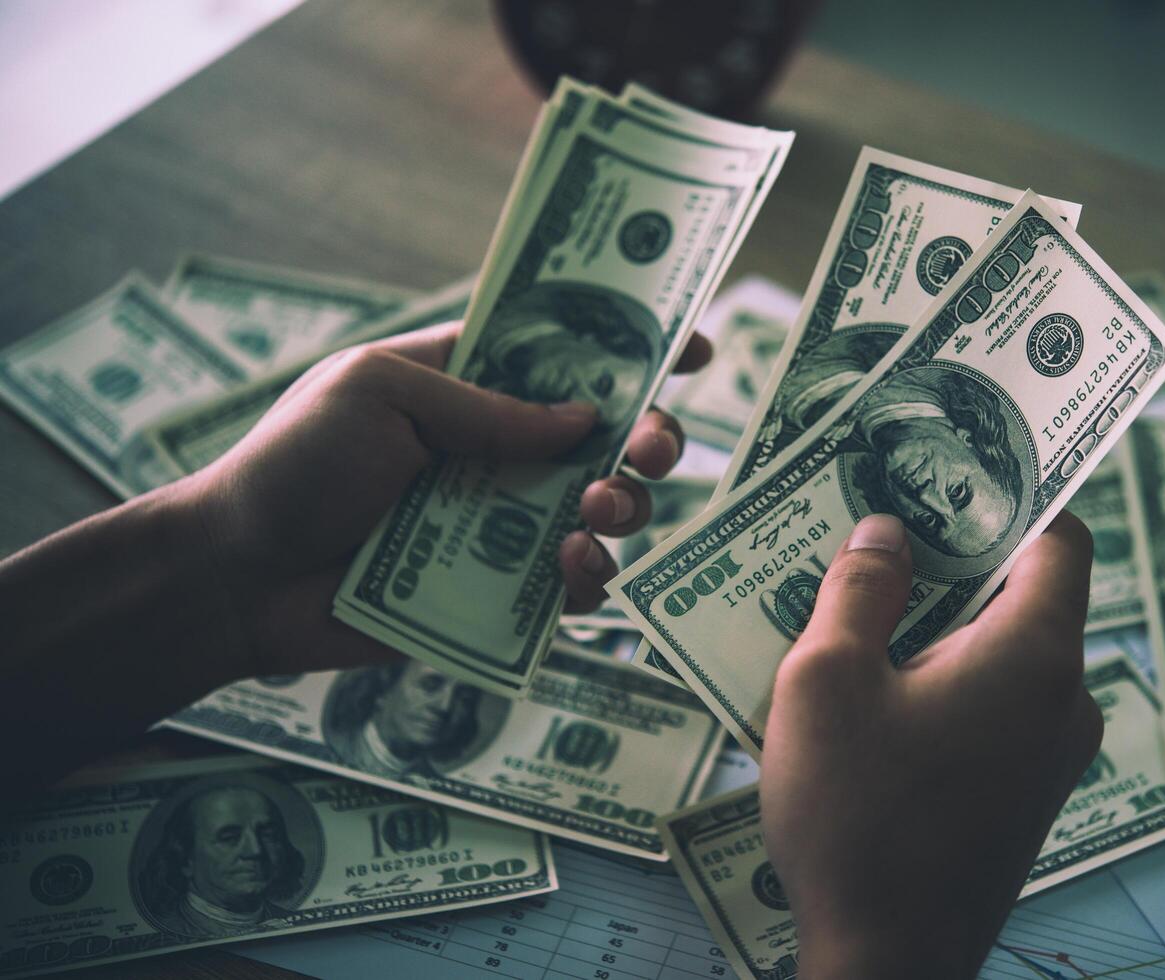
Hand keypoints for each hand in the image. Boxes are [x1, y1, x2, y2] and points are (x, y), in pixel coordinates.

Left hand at [176, 320, 710, 679]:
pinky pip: (573, 588)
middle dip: (652, 437)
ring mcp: (504, 525)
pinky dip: (590, 579)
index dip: (634, 349)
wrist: (237, 575)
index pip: (569, 357)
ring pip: (606, 513)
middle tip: (654, 448)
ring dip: (626, 506)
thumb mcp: (379, 395)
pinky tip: (568, 569)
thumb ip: (485, 405)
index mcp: (472, 386)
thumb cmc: (293, 464)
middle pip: (610, 440)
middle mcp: (501, 453)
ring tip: (596, 508)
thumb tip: (585, 418)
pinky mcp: (498, 595)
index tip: (693, 349)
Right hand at [759, 512, 1101, 978]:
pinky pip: (996, 704)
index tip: (955, 470)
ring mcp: (1052, 754)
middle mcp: (1064, 699)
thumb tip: (885, 533)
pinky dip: (946, 678)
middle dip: (952, 558)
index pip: (1060, 539)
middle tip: (878, 531)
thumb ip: (859, 590)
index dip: (1013, 495)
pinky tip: (873, 689)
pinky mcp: (1026, 793)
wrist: (887, 962)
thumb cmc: (855, 819)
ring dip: (939, 623)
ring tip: (858, 610)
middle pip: (1025, 592)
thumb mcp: (826, 683)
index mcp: (1034, 656)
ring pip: (1004, 651)